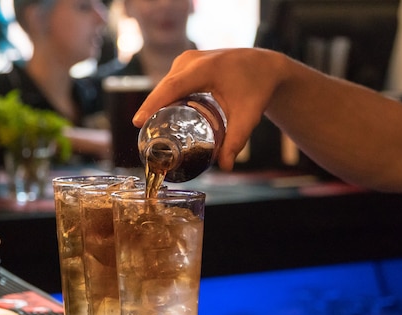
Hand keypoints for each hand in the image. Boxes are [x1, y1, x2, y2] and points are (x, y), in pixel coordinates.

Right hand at [133, 48, 286, 170]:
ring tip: (149, 131)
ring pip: (165, 86)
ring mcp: (186, 60)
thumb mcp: (247, 116)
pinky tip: (158, 117)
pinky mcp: (185, 65)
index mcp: (206, 68)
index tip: (137, 122)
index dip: (152, 104)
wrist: (264, 67)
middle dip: (151, 111)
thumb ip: (236, 141)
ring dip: (156, 106)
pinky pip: (170, 84)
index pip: (173, 87)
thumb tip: (224, 166)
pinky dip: (164, 99)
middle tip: (144, 137)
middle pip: (164, 88)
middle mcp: (192, 60)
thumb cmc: (257, 88)